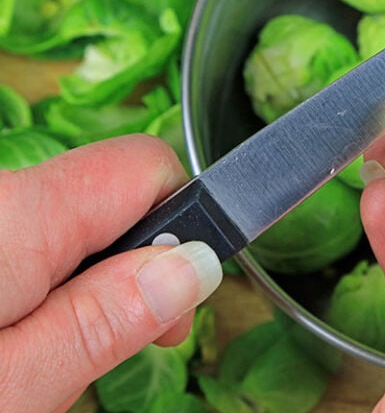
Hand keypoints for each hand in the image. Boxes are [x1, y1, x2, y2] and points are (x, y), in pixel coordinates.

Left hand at [0, 134, 221, 412]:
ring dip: (88, 289)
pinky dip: (46, 290)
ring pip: (75, 226)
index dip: (187, 226)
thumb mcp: (13, 387)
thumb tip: (196, 264)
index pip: (147, 166)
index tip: (177, 305)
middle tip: (114, 352)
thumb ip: (104, 321)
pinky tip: (22, 342)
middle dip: (136, 269)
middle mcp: (0, 194)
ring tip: (54, 363)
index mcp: (19, 214)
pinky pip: (32, 241)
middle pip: (114, 197)